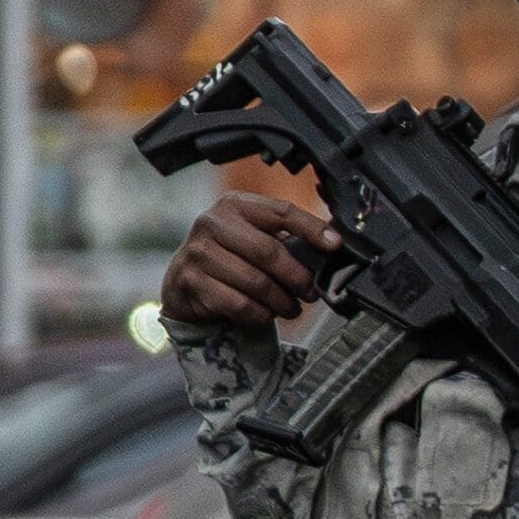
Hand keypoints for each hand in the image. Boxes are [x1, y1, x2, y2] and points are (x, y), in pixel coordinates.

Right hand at [164, 191, 339, 334]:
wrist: (183, 279)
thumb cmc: (229, 256)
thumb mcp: (252, 234)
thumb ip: (286, 236)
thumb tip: (333, 245)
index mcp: (234, 205)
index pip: (281, 212)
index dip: (311, 229)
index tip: (334, 245)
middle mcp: (212, 224)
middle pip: (269, 252)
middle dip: (298, 277)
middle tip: (310, 292)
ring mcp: (198, 253)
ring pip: (256, 283)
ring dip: (281, 301)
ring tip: (289, 307)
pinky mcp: (191, 282)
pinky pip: (240, 304)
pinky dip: (261, 313)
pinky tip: (265, 312)